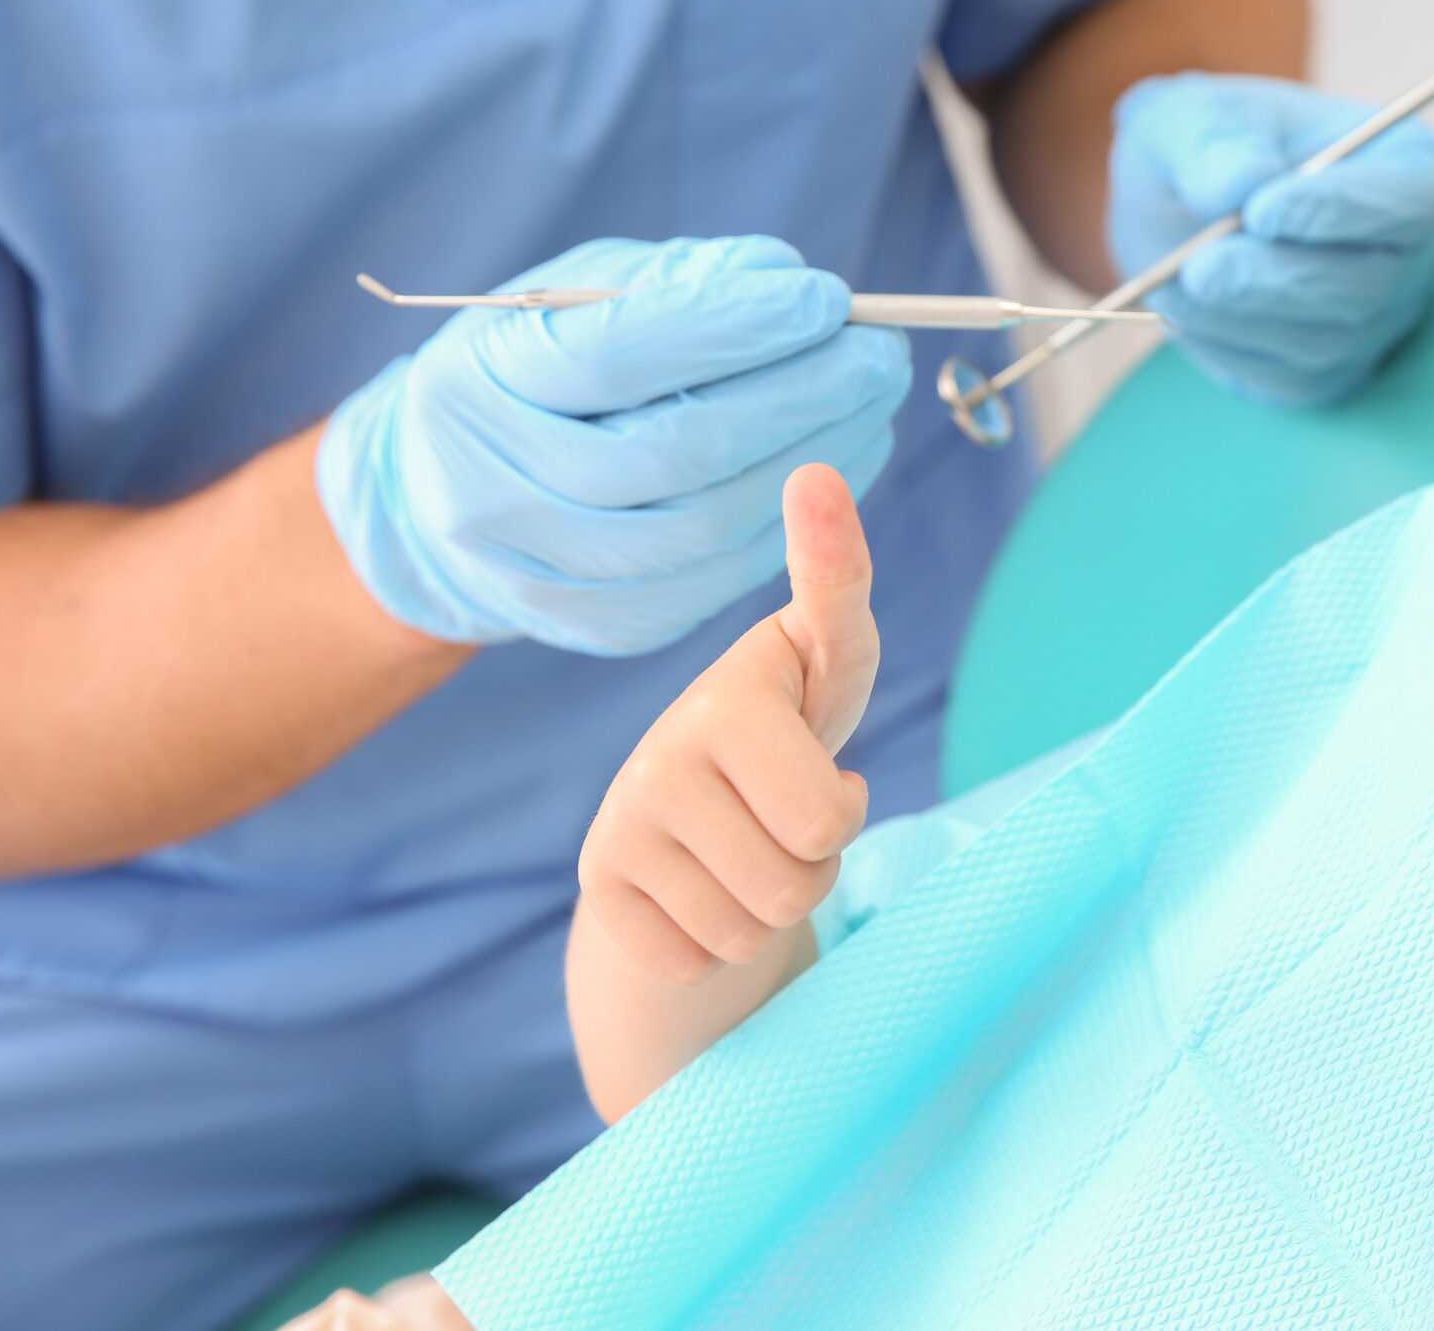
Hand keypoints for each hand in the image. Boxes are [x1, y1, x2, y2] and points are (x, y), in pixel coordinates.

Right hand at [317, 235, 909, 654]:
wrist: (447, 496)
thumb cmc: (533, 369)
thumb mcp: (576, 298)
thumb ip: (676, 284)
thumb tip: (789, 282)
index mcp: (482, 386)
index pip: (622, 355)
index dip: (738, 327)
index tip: (826, 301)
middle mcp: (502, 489)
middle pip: (679, 451)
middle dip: (803, 397)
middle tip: (881, 355)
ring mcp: (547, 572)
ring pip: (710, 525)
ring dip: (818, 462)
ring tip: (874, 407)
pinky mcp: (601, 624)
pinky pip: (718, 579)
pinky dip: (792, 524)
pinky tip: (837, 471)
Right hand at [577, 464, 874, 986]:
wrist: (691, 837)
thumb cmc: (784, 735)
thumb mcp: (827, 668)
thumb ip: (835, 586)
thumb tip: (817, 473)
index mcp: (733, 694)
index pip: (827, 681)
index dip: (821, 563)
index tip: (818, 478)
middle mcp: (662, 753)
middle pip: (811, 862)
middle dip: (822, 859)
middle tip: (794, 819)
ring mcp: (619, 827)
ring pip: (758, 923)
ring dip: (774, 906)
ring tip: (753, 850)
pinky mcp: (598, 896)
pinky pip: (701, 960)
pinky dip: (718, 946)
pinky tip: (702, 891)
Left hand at [1108, 73, 1433, 404]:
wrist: (1180, 209)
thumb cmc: (1206, 147)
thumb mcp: (1192, 116)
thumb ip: (1213, 138)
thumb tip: (1241, 182)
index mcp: (1405, 166)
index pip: (1409, 202)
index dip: (1341, 211)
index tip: (1260, 210)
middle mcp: (1410, 252)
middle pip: (1370, 286)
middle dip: (1276, 280)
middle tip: (1198, 268)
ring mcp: (1377, 319)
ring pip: (1325, 341)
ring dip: (1239, 316)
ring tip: (1168, 281)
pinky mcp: (1331, 371)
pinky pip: (1289, 379)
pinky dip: (1228, 347)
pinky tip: (1183, 308)